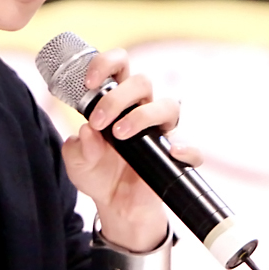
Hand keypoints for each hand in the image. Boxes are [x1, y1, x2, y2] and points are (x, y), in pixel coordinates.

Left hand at [61, 48, 201, 251]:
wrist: (114, 205)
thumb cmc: (96, 173)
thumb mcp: (76, 162)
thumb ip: (78, 147)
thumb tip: (87, 132)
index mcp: (117, 101)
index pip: (119, 66)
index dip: (105, 64)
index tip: (88, 82)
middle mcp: (141, 109)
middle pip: (142, 81)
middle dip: (117, 97)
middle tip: (99, 122)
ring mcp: (160, 131)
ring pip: (168, 105)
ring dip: (142, 116)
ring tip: (119, 135)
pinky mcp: (174, 156)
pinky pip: (192, 149)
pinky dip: (185, 149)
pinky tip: (171, 152)